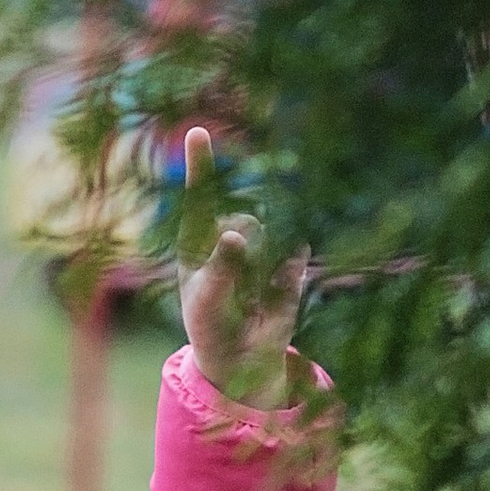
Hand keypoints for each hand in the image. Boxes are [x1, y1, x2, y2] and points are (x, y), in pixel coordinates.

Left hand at [176, 128, 303, 408]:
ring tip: (248, 300)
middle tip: (234, 292)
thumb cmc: (211, 325)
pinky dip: (281, 277)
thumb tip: (237, 233)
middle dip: (240, 255)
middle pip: (243, 221)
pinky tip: (269, 297)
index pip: (201, 195)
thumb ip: (219, 268)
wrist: (241, 358)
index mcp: (200, 238)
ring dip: (257, 275)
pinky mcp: (290, 262)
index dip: (202, 163)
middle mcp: (232, 233)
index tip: (198, 132)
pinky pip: (291, 256)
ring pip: (268, 239)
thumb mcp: (206, 301)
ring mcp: (263, 246)